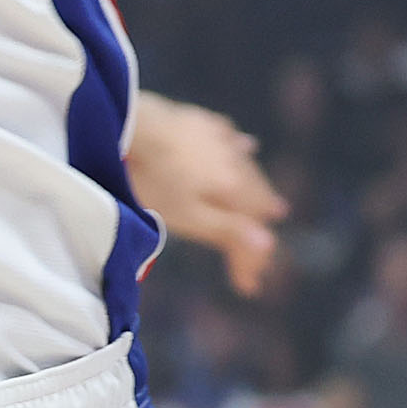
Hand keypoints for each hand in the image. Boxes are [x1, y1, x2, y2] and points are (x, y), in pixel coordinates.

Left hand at [129, 94, 288, 295]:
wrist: (136, 125)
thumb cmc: (155, 179)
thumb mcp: (187, 216)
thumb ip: (227, 230)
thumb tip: (268, 245)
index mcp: (233, 190)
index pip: (253, 229)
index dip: (252, 259)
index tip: (248, 284)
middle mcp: (236, 164)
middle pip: (258, 197)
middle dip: (264, 219)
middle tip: (270, 238)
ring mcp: (222, 141)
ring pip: (250, 169)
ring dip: (260, 188)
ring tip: (271, 202)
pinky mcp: (204, 123)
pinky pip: (232, 139)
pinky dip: (243, 150)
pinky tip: (246, 146)